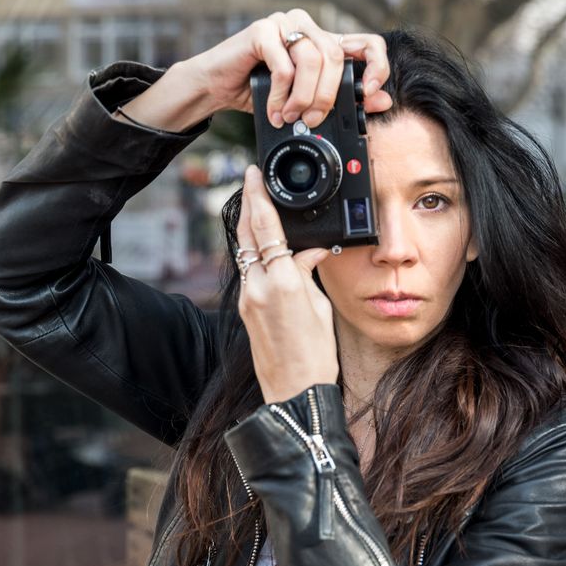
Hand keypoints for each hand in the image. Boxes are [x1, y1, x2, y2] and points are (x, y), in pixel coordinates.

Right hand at [186, 9, 392, 128]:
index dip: (376, 66)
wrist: (217, 88)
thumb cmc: (261, 92)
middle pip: (337, 57)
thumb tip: (382, 100)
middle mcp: (308, 27)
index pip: (368, 43)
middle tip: (313, 119)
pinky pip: (284, 65)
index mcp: (325, 42)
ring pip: (313, 60)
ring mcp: (285, 24)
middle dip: (327, 96)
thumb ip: (345, 99)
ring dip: (304, 97)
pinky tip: (275, 109)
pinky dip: (282, 94)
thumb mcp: (308, 101)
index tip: (368, 92)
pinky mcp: (263, 30)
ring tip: (291, 116)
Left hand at [235, 165, 338, 403]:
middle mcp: (259, 287)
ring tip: (257, 206)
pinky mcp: (245, 309)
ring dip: (249, 226)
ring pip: (244, 250)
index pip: (267, 229)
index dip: (260, 197)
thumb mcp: (321, 307)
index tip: (254, 175)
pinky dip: (254, 252)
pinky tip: (264, 245)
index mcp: (284, 283)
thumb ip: (309, 273)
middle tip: (250, 179)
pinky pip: (248, 270)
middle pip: (247, 233)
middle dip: (248, 203)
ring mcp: (248, 298)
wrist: (293, 391)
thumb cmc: (316, 355)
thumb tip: (309, 252)